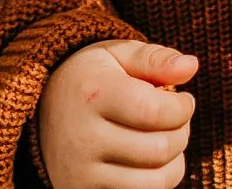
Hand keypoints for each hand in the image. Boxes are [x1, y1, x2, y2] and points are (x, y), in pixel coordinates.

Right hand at [37, 40, 197, 188]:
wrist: (40, 110)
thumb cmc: (91, 78)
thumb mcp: (116, 55)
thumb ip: (155, 58)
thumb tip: (191, 66)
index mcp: (91, 94)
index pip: (155, 111)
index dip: (183, 108)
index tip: (184, 100)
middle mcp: (82, 137)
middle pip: (159, 149)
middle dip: (182, 132)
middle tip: (177, 119)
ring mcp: (80, 173)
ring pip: (154, 182)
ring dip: (174, 161)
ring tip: (166, 139)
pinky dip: (157, 182)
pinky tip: (151, 161)